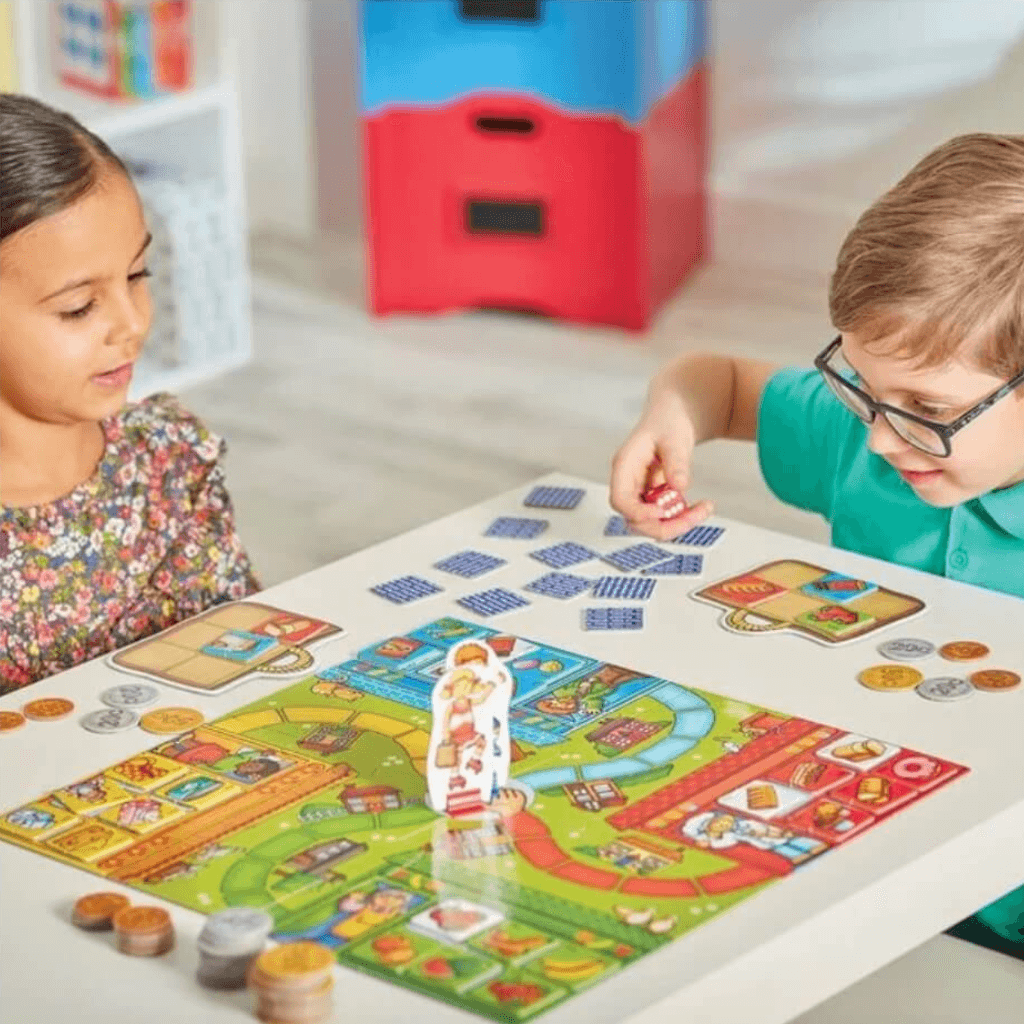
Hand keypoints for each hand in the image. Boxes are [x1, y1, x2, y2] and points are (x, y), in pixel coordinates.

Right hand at [609, 397, 713, 541]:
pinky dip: (682, 518)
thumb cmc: (668, 422)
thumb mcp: (675, 438)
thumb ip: (676, 462)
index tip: (663, 512)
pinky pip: (664, 517)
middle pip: (635, 519)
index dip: (638, 513)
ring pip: (650, 523)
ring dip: (677, 524)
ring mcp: (640, 493)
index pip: (620, 500)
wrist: (673, 416)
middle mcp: (628, 483)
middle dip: (665, 524)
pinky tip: (701, 506)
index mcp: (625, 466)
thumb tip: (680, 486)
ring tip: (704, 508)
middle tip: (696, 514)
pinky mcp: (653, 498)